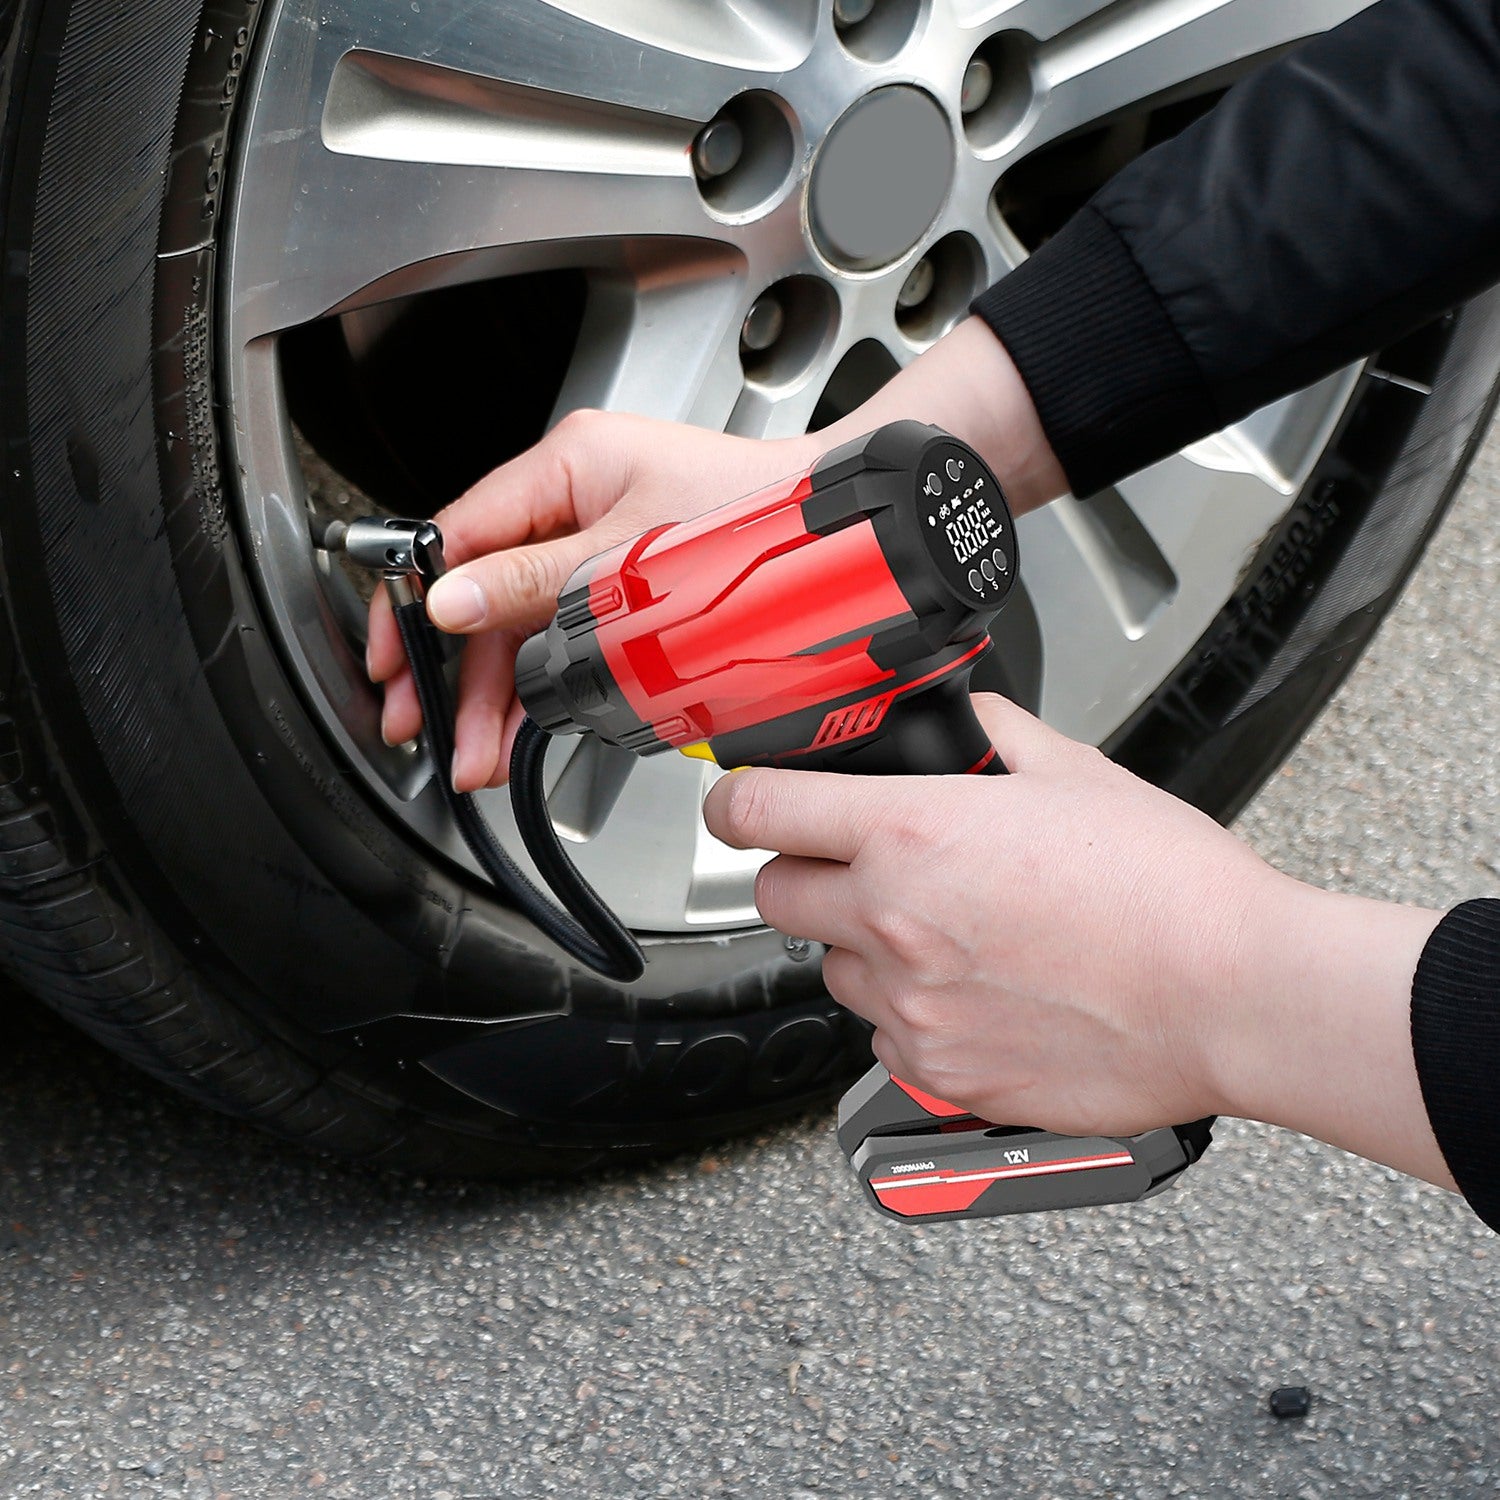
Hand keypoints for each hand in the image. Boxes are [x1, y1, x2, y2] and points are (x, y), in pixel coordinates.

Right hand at [366, 410, 818, 788]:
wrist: (829, 530)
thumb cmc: (749, 513)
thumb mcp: (623, 556)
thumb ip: (533, 583)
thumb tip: (451, 603)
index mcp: (567, 465)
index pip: (460, 534)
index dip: (417, 602)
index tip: (396, 660)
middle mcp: (574, 499)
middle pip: (485, 591)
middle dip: (453, 669)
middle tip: (427, 728)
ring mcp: (596, 542)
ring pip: (521, 623)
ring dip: (495, 691)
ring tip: (476, 753)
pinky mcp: (620, 580)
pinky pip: (559, 633)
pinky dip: (539, 682)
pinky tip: (520, 726)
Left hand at [702, 694, 1453, 1186]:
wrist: (1234, 995)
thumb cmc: (1171, 891)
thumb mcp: (1079, 775)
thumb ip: (1001, 741)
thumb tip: (975, 723)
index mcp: (911, 834)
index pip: (759, 812)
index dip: (735, 804)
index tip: (739, 807)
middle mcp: (892, 923)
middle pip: (775, 898)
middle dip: (806, 877)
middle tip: (864, 871)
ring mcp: (912, 1008)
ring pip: (836, 972)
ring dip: (868, 951)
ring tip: (954, 940)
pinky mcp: (943, 1074)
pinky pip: (888, 1042)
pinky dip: (914, 1019)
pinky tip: (980, 997)